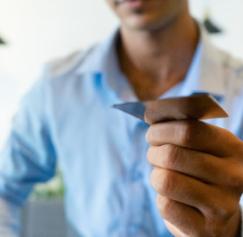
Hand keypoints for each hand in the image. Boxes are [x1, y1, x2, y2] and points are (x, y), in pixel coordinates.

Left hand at [146, 120, 242, 236]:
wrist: (218, 217)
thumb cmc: (201, 173)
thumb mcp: (201, 147)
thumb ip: (181, 128)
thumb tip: (152, 111)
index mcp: (232, 148)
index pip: (189, 130)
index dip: (162, 130)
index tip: (152, 134)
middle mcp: (233, 175)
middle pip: (172, 155)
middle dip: (154, 153)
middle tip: (155, 155)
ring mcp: (222, 205)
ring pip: (165, 180)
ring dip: (156, 177)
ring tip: (163, 176)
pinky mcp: (205, 229)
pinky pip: (165, 206)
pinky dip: (161, 200)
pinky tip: (173, 199)